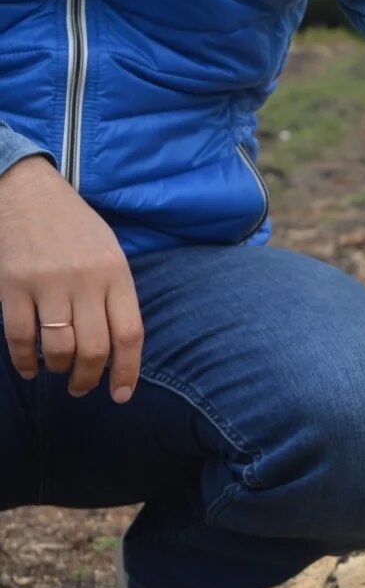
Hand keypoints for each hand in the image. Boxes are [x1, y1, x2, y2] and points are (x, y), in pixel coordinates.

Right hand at [0, 157, 142, 400]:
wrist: (27, 191)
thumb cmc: (74, 226)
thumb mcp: (109, 253)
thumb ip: (116, 294)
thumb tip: (120, 346)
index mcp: (116, 274)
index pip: (129, 334)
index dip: (128, 371)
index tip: (121, 395)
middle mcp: (86, 281)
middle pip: (95, 347)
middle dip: (89, 377)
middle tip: (82, 389)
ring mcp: (48, 283)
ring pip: (58, 347)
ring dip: (58, 369)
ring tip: (57, 372)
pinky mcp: (12, 284)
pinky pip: (20, 336)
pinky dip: (24, 360)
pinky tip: (29, 369)